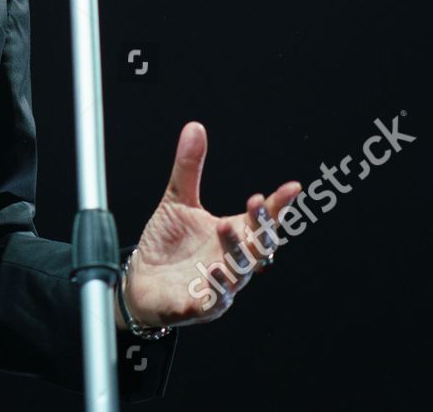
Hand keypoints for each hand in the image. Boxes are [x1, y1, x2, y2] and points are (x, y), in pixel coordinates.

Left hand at [120, 121, 301, 329]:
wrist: (140, 281)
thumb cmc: (166, 243)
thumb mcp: (177, 200)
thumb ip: (189, 168)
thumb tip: (195, 126)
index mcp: (233, 236)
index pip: (262, 220)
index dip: (277, 205)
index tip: (292, 187)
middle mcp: (231, 262)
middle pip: (256, 247)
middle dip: (258, 226)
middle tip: (253, 202)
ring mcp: (217, 286)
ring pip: (238, 274)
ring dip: (235, 253)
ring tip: (225, 227)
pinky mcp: (196, 307)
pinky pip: (211, 302)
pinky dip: (214, 290)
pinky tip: (211, 273)